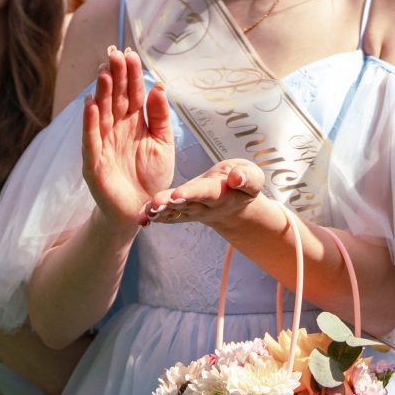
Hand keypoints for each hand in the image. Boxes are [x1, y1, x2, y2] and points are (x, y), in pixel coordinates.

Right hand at [82, 48, 173, 228]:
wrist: (144, 209)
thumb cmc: (151, 175)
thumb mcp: (163, 143)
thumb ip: (160, 116)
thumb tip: (159, 86)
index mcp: (134, 121)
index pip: (131, 92)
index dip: (131, 74)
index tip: (130, 54)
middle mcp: (117, 128)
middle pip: (114, 98)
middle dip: (115, 76)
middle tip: (114, 54)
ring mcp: (103, 143)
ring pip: (101, 114)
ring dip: (101, 94)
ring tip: (103, 74)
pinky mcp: (94, 163)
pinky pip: (91, 140)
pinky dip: (90, 123)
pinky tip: (90, 105)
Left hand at [145, 159, 264, 228]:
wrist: (236, 208)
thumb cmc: (243, 185)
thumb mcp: (253, 178)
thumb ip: (247, 177)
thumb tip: (236, 178)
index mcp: (221, 194)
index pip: (205, 193)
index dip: (192, 193)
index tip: (178, 194)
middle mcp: (204, 206)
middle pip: (185, 204)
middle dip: (169, 204)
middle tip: (155, 204)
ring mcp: (192, 211)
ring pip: (174, 211)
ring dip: (159, 211)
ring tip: (145, 210)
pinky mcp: (183, 213)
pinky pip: (169, 216)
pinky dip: (156, 217)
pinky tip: (141, 216)